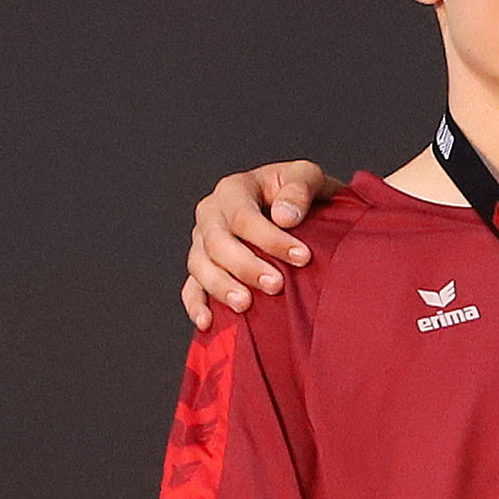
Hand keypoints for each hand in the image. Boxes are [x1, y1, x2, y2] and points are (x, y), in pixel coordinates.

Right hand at [182, 160, 342, 328]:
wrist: (294, 209)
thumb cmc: (300, 192)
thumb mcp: (307, 176)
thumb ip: (300, 188)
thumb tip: (284, 217)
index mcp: (234, 190)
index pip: (245, 218)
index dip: (272, 239)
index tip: (303, 257)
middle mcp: (211, 214)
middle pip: (218, 244)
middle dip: (247, 267)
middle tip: (276, 286)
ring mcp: (202, 242)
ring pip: (201, 266)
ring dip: (221, 287)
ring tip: (245, 304)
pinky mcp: (202, 267)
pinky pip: (191, 287)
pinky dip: (196, 305)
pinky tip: (208, 322)